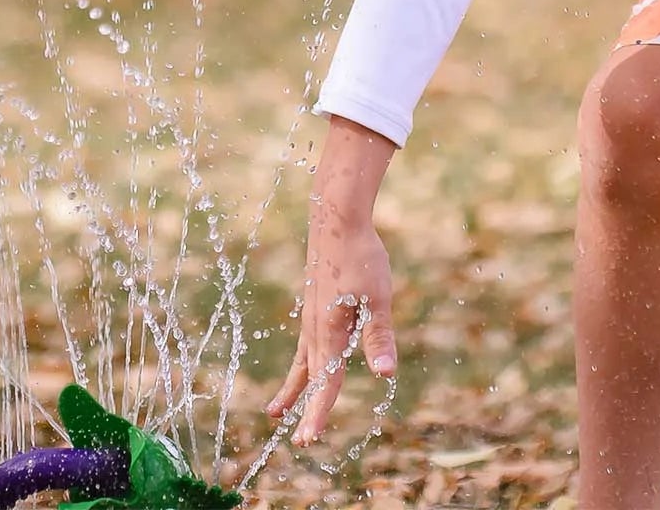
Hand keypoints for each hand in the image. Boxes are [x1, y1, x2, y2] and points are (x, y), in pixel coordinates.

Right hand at [269, 117, 398, 445]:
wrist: (336, 218)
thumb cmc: (360, 256)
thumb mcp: (377, 297)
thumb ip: (379, 336)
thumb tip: (384, 372)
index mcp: (329, 331)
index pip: (326, 381)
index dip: (319, 412)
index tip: (308, 441)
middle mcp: (316, 328)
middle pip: (310, 376)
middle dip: (304, 407)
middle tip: (296, 440)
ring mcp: (312, 316)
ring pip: (303, 360)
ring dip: (293, 387)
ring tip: (275, 411)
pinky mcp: (316, 304)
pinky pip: (306, 343)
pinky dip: (301, 363)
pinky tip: (304, 365)